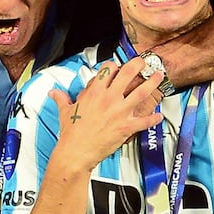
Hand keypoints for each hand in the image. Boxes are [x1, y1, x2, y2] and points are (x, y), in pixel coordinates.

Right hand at [50, 57, 163, 171]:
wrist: (76, 151)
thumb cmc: (71, 132)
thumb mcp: (64, 111)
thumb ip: (61, 98)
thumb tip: (53, 93)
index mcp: (95, 92)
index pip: (108, 69)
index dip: (114, 65)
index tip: (117, 67)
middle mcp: (109, 99)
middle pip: (128, 74)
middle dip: (138, 64)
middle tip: (144, 61)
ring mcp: (119, 112)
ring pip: (141, 92)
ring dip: (152, 82)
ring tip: (159, 76)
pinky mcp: (126, 127)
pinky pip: (144, 121)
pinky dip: (153, 118)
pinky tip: (159, 115)